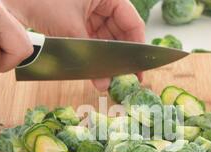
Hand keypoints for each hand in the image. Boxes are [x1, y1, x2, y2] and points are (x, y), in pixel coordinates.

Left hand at [2, 0, 144, 89]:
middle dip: (118, 56)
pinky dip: (89, 52)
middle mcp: (100, 1)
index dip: (137, 48)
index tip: (138, 70)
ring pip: (103, 37)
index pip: (132, 23)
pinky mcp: (73, 19)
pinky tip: (91, 68)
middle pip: (119, 32)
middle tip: (120, 79)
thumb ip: (91, 56)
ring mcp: (87, 10)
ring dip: (103, 57)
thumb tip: (104, 84)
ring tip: (104, 78)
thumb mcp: (72, 28)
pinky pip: (88, 38)